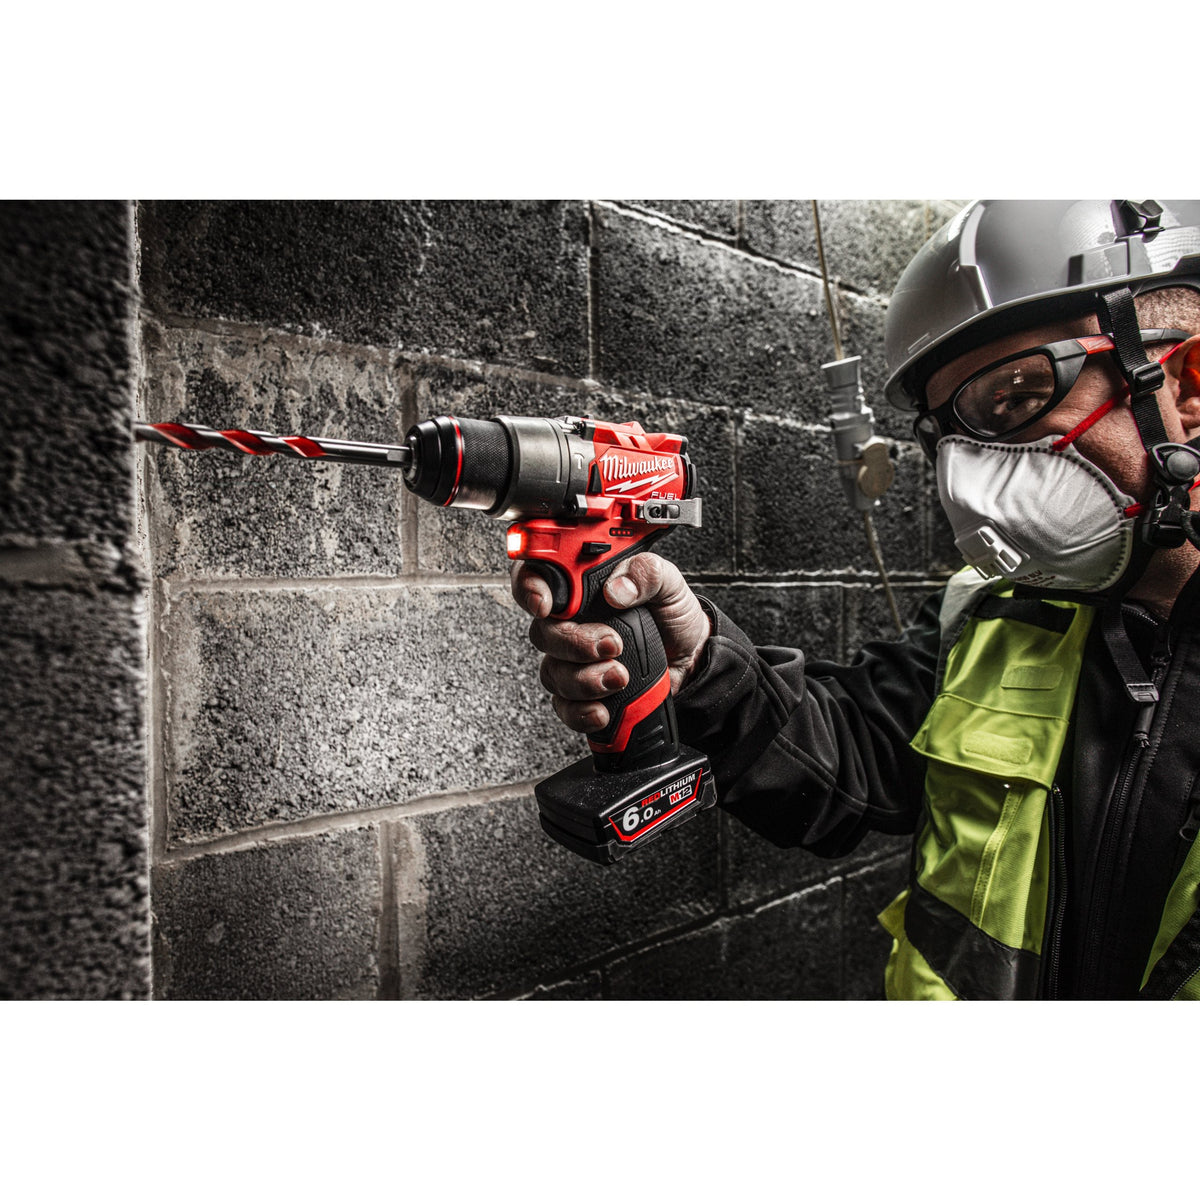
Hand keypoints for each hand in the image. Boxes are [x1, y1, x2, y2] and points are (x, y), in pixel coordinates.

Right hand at [510, 552, 712, 734]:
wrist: (692, 657)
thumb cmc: (671, 615)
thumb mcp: (669, 585)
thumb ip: (647, 574)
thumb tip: (618, 587)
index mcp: (583, 588)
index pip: (539, 577)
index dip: (529, 587)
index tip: (544, 604)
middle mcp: (571, 623)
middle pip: (542, 632)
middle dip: (573, 643)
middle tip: (611, 644)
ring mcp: (573, 660)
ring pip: (553, 673)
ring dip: (584, 680)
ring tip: (620, 677)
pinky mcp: (582, 693)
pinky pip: (564, 707)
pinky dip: (581, 711)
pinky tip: (602, 710)